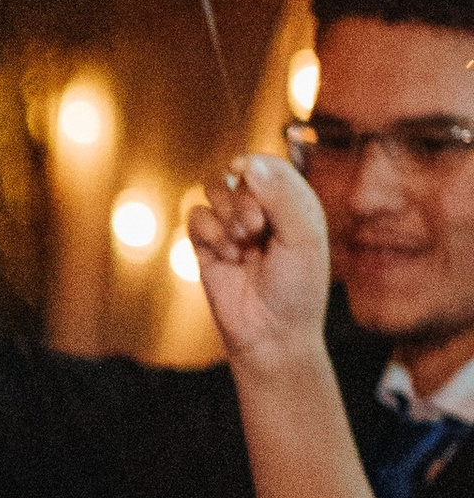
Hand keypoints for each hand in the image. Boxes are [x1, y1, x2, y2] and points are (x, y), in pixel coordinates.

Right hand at [184, 153, 333, 373]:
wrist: (271, 333)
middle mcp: (261, 210)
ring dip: (226, 214)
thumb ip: (281, 197)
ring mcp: (231, 226)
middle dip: (243, 199)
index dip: (256, 164)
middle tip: (255, 228)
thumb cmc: (297, 288)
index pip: (269, 165)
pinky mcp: (206, 245)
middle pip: (238, 175)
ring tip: (241, 244)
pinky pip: (195, 216)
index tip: (246, 172)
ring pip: (213, 191)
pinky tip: (227, 256)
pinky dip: (209, 232)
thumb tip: (247, 164)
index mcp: (292, 203)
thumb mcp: (302, 238)